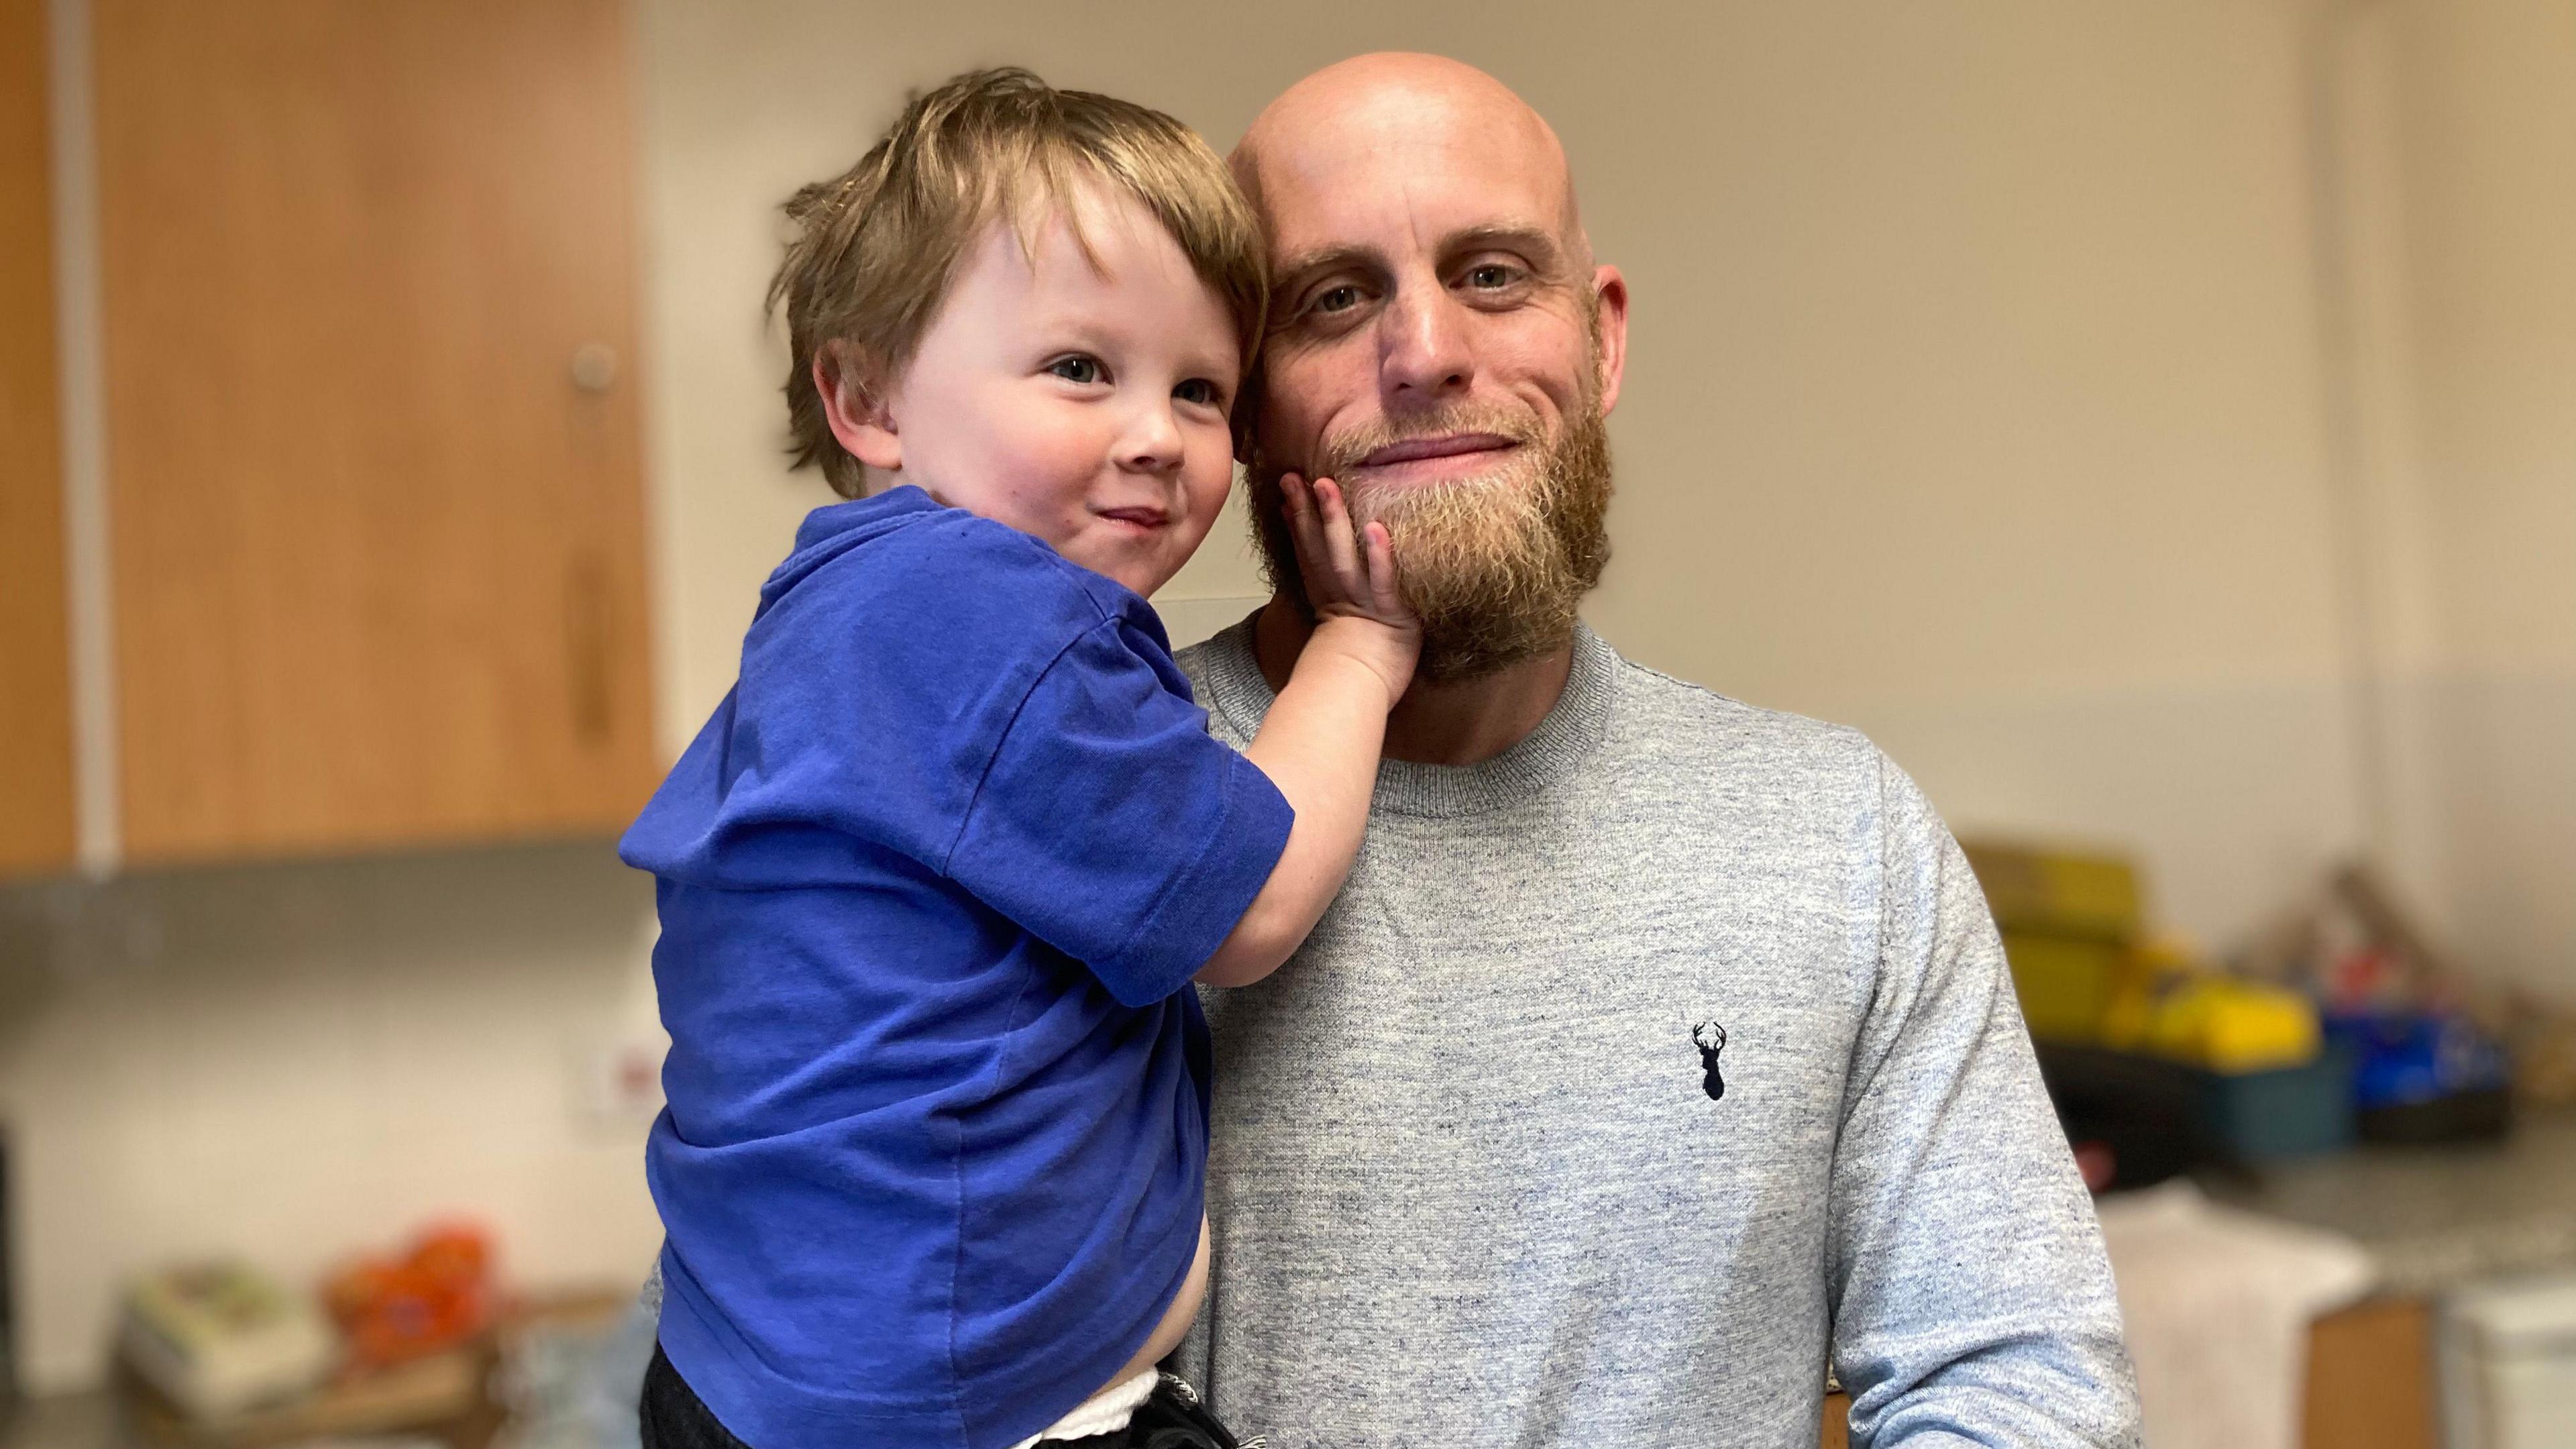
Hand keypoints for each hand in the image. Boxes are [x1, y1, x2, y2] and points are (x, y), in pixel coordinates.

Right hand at [1280, 473, 1418, 704]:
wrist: (1366, 697)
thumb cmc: (1358, 664)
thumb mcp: (1343, 625)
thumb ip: (1336, 596)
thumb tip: (1330, 573)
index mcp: (1329, 595)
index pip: (1308, 551)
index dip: (1297, 520)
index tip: (1287, 489)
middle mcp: (1342, 593)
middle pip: (1321, 547)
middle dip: (1309, 511)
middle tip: (1296, 478)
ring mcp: (1364, 601)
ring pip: (1345, 555)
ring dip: (1335, 521)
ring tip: (1327, 488)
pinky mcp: (1392, 612)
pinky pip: (1384, 581)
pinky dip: (1378, 556)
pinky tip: (1375, 530)